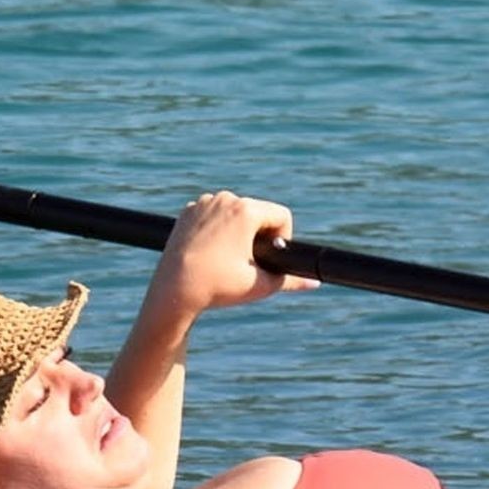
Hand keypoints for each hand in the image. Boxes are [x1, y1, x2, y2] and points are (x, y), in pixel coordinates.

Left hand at [152, 191, 321, 314]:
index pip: (282, 215)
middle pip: (259, 212)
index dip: (282, 238)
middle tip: (247, 262)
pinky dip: (218, 228)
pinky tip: (211, 250)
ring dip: (239, 230)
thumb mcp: (260, 285)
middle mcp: (226, 199)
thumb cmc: (218, 287)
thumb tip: (314, 283)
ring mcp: (204, 202)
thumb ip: (290, 280)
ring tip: (228, 258)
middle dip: (259, 234)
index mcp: (246, 211)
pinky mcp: (189, 210)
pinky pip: (215, 214)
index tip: (268, 257)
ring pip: (236, 212)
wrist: (173, 290)